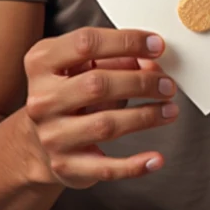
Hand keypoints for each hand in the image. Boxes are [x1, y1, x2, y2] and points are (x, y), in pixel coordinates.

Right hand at [24, 27, 178, 186]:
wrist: (39, 141)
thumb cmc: (70, 93)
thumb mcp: (83, 66)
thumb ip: (117, 59)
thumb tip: (152, 63)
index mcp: (42, 62)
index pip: (86, 43)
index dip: (126, 41)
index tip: (157, 45)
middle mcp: (42, 99)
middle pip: (97, 84)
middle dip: (140, 82)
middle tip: (167, 84)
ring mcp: (52, 135)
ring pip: (106, 125)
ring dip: (146, 117)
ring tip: (170, 110)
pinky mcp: (66, 166)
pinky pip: (106, 168)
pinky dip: (135, 165)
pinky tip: (156, 158)